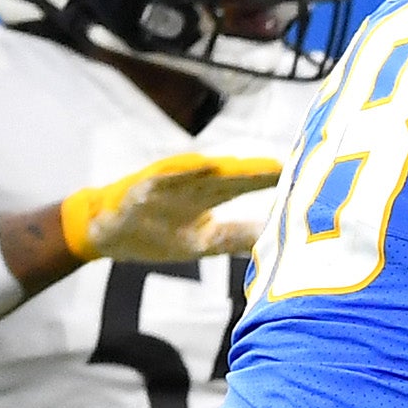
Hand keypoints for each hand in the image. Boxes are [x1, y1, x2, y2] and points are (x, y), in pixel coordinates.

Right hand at [58, 154, 282, 263]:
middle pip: (230, 176)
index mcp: (208, 197)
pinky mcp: (141, 187)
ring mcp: (167, 184)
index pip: (246, 187)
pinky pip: (163, 177)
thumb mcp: (202, 243)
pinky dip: (181, 172)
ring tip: (250, 164)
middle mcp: (192, 186)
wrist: (107, 234)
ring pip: (200, 172)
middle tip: (286, 166)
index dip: (271, 183)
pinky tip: (201, 167)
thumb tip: (273, 241)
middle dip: (257, 171)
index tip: (301, 180)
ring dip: (225, 168)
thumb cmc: (158, 235)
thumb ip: (235, 237)